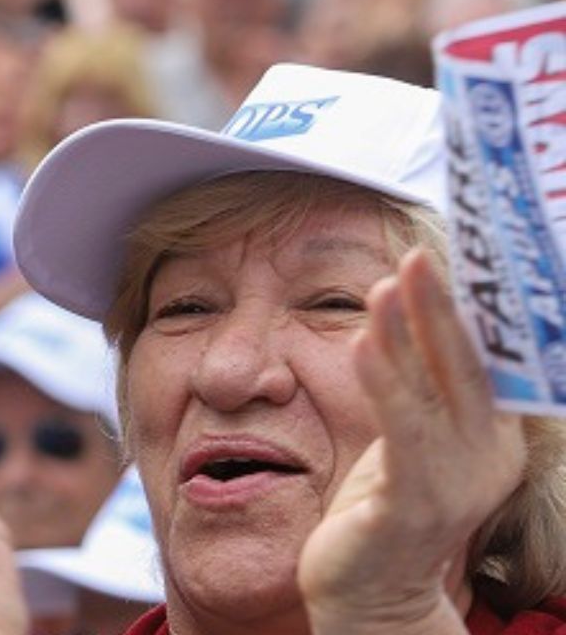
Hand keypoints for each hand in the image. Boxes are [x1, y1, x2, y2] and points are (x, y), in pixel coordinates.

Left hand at [299, 250, 523, 630]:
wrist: (369, 596)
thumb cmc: (384, 507)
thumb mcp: (410, 436)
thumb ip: (417, 383)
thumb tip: (406, 307)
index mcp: (491, 438)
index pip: (484, 360)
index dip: (468, 308)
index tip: (445, 255)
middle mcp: (484, 458)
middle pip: (467, 367)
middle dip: (442, 308)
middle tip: (418, 255)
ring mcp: (454, 484)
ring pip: (434, 393)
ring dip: (408, 336)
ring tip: (384, 286)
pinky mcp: (413, 505)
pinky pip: (401, 434)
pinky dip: (384, 386)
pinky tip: (360, 347)